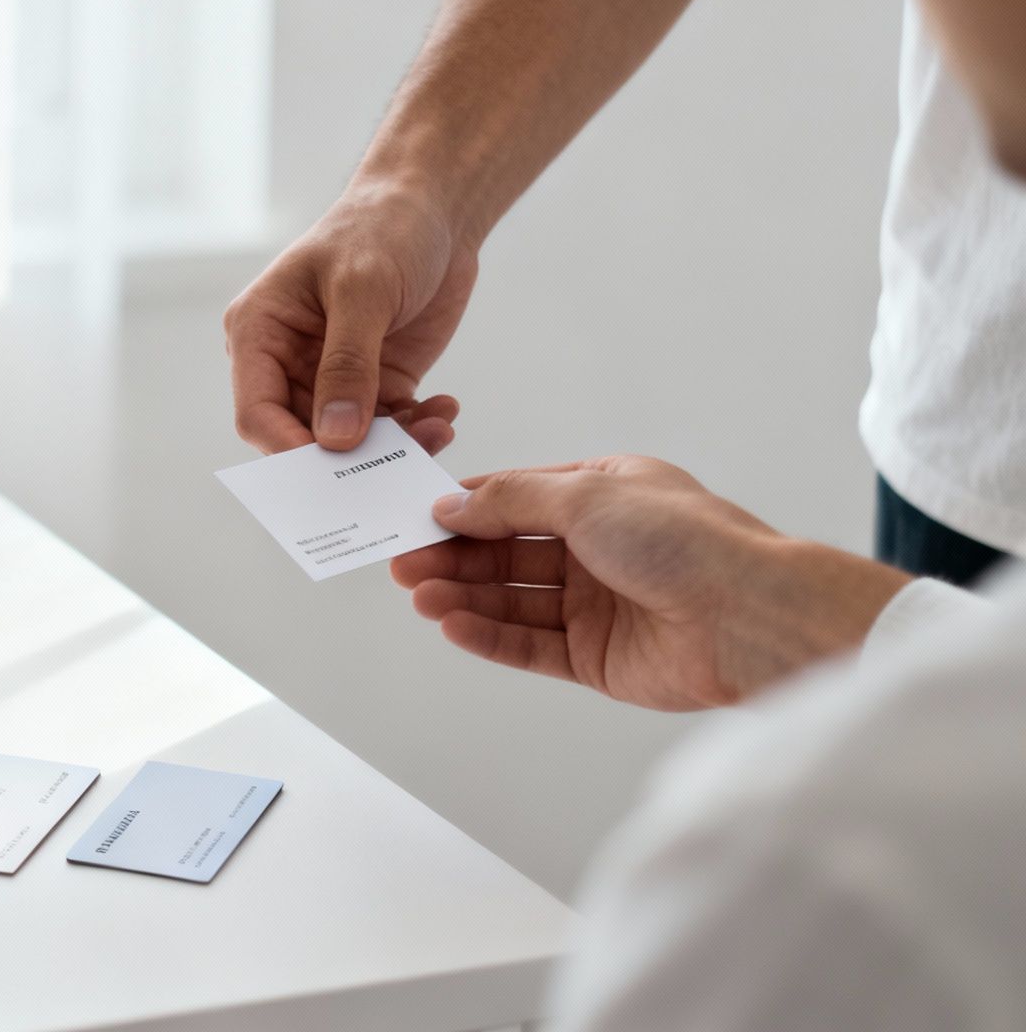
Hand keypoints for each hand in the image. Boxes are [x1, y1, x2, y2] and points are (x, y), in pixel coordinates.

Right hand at [224, 186, 477, 454]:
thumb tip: (335, 438)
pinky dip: (418, 430)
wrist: (434, 206)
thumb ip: (347, 365)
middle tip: (393, 468)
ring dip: (393, 447)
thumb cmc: (382, 227)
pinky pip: (390, 428)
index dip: (287, 450)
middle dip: (347, 458)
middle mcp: (288, 362)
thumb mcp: (362, 290)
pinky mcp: (378, 382)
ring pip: (351, 442)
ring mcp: (334, 376)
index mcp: (260, 333)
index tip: (332, 473)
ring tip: (437, 430)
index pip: (257, 412)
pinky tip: (445, 411)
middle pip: (302, 438)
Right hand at [390, 456, 913, 710]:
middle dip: (453, 556)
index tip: (413, 517)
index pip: (515, 498)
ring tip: (419, 595)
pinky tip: (453, 624)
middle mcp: (597, 548)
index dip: (463, 508)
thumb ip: (511, 500)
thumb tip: (451, 505)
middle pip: (506, 552)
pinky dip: (488, 635)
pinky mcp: (595, 658)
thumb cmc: (685, 542)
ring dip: (462, 595)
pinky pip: (529, 645)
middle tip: (402, 564)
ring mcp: (596, 604)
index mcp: (603, 495)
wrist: (749, 618)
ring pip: (511, 599)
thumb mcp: (587, 495)